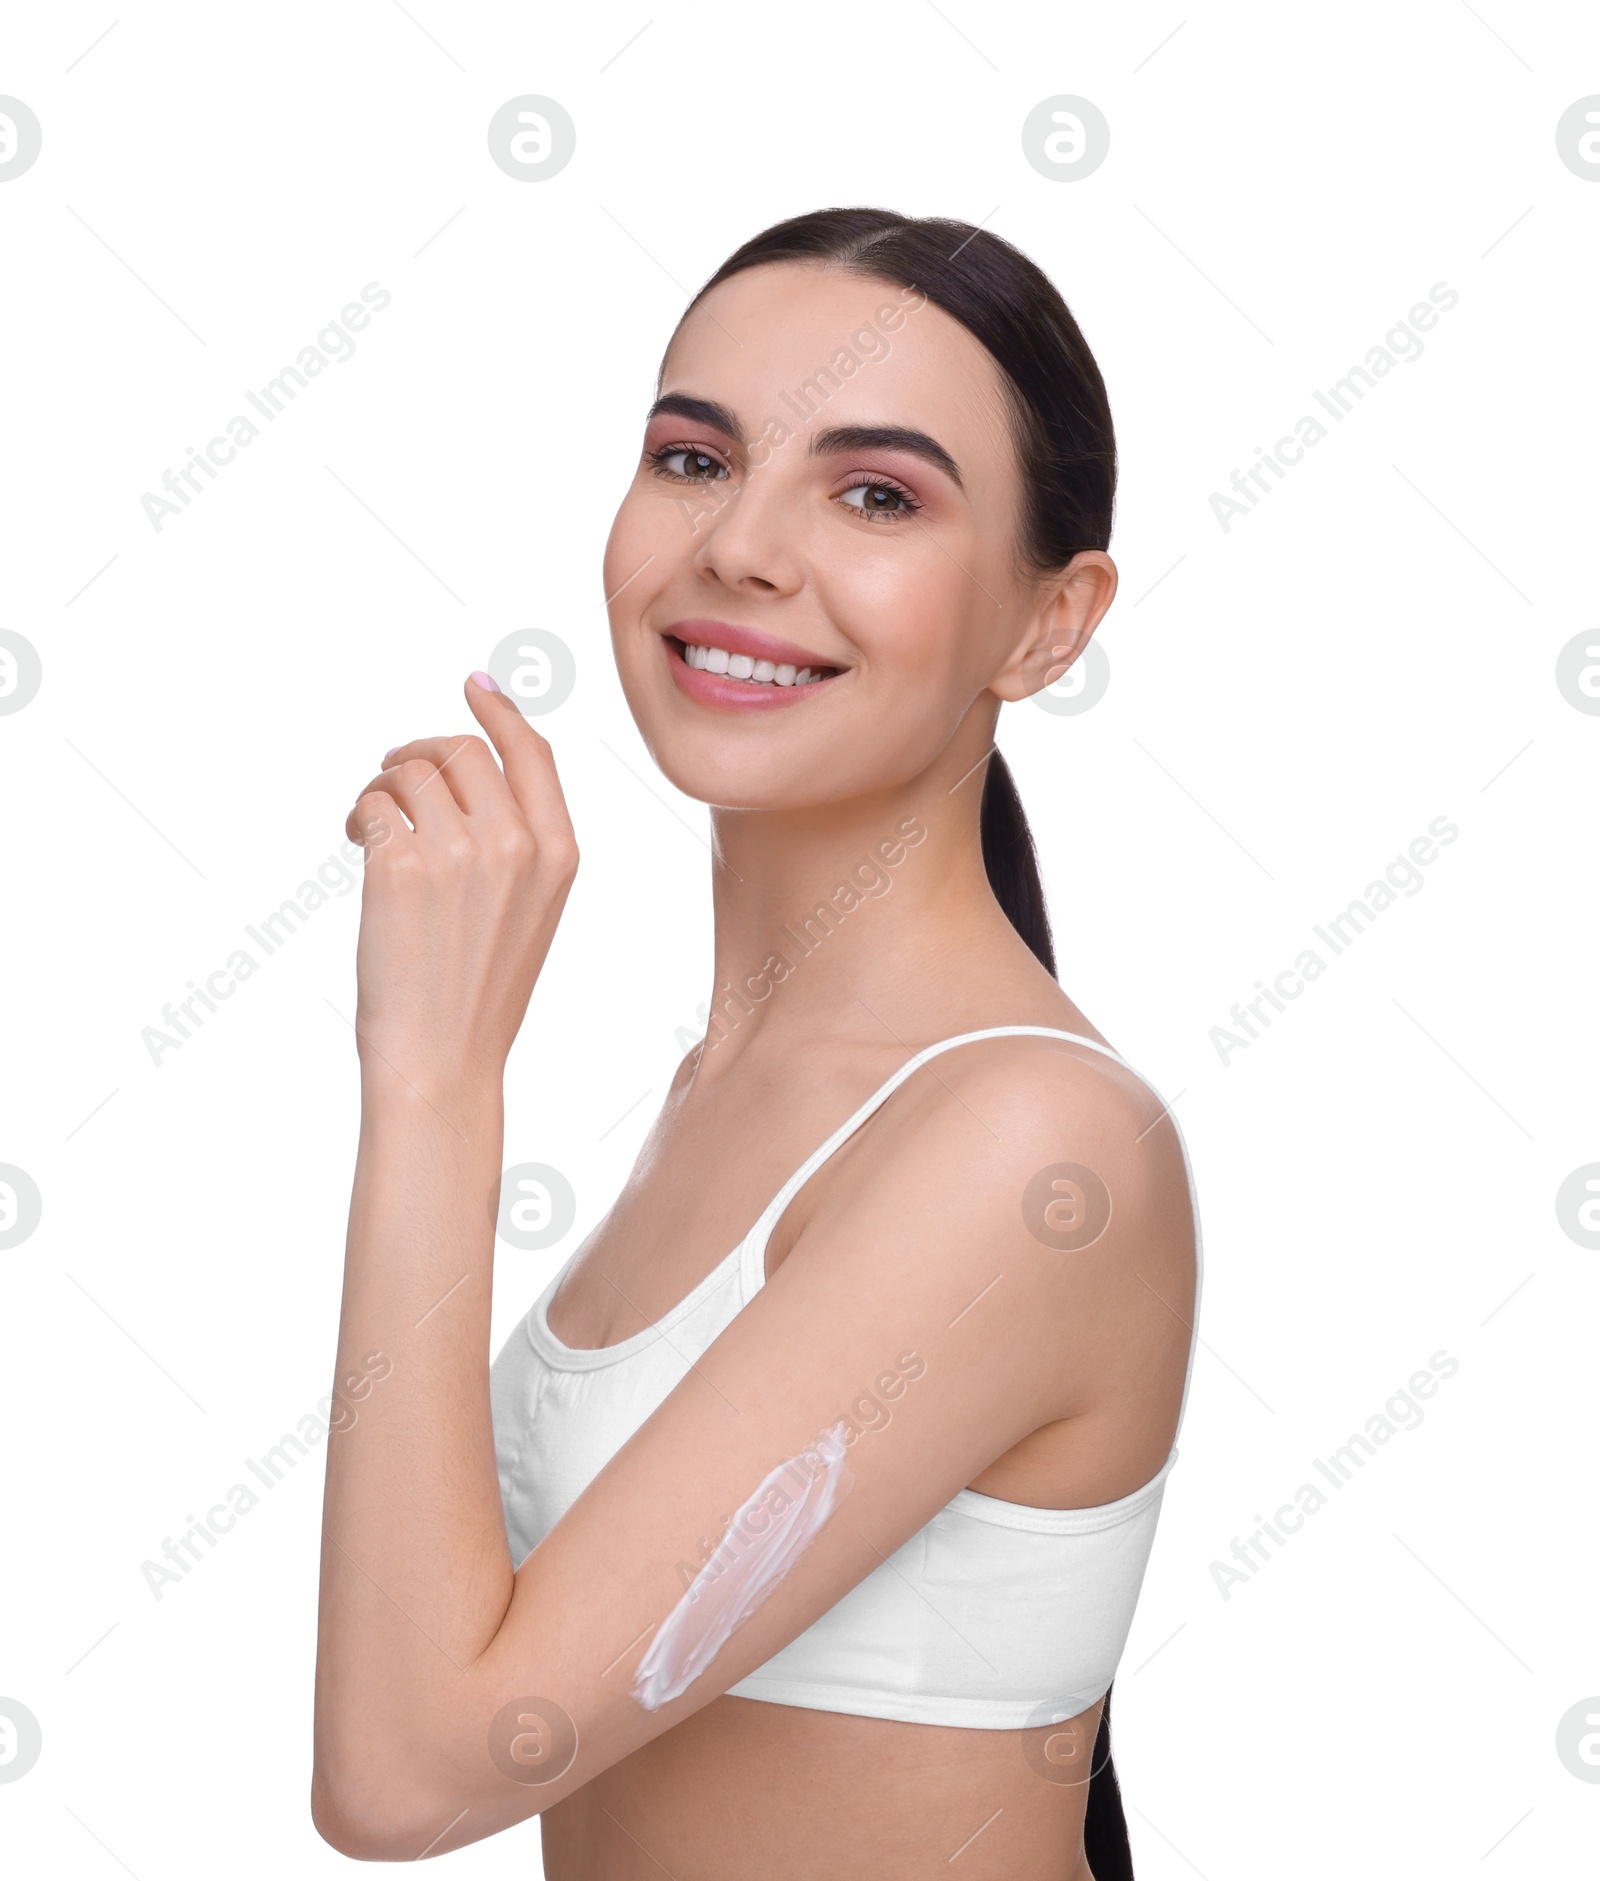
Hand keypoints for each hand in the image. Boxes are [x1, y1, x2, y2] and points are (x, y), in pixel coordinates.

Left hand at [344, 673, 577, 1094]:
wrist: (442, 1058)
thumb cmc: (481, 990)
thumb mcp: (534, 910)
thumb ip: (524, 839)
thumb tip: (478, 758)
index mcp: (559, 854)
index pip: (532, 752)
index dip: (498, 712)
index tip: (472, 687)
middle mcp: (516, 845)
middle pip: (463, 751)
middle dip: (422, 751)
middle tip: (394, 771)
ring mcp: (458, 854)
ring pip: (412, 773)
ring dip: (383, 786)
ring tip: (372, 822)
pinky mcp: (398, 868)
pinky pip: (373, 802)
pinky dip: (360, 812)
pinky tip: (357, 841)